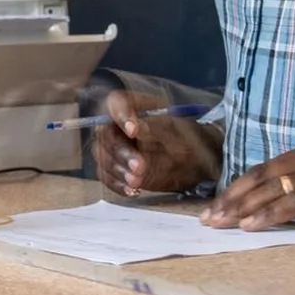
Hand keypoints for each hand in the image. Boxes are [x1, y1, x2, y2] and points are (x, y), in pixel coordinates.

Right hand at [92, 91, 220, 195]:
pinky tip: (132, 191)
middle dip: (122, 153)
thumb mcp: (175, 126)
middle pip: (106, 135)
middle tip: (139, 166)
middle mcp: (115, 124)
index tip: (133, 131)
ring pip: (104, 158)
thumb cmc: (182, 135)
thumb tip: (136, 128)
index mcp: (132, 105)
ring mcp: (111, 147)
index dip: (120, 116)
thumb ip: (155, 126)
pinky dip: (118, 185)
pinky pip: (106, 177)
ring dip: (120, 171)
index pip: (115, 103)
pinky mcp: (113, 168)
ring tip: (137, 182)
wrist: (189, 159)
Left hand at [200, 139, 294, 229]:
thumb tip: (279, 201)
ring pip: (271, 191)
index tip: (218, 203)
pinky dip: (268, 216)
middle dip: (231, 198)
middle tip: (207, 217)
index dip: (239, 187)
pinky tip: (250, 226)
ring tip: (219, 223)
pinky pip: (293, 205)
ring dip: (241, 209)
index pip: (265, 169)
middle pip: (261, 177)